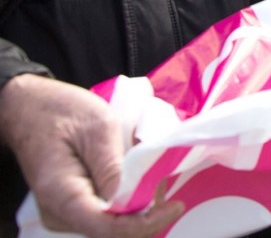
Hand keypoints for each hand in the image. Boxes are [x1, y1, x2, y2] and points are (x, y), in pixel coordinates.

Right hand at [0, 74, 183, 236]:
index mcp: (62, 195)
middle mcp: (59, 213)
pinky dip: (126, 197)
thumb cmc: (62, 111)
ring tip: (154, 172)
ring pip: (110, 223)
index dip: (145, 223)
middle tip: (167, 181)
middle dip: (145, 212)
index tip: (175, 205)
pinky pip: (104, 211)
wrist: (31, 107)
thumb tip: (136, 203)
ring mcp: (64, 212)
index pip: (107, 228)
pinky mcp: (73, 204)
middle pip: (111, 230)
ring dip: (137, 204)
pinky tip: (138, 175)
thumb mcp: (97, 129)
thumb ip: (114, 168)